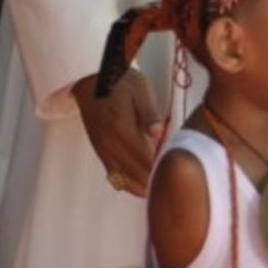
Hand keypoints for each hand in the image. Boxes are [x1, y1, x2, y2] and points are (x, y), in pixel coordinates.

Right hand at [73, 69, 162, 197]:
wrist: (91, 82)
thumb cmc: (120, 84)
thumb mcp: (140, 89)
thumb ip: (149, 113)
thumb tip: (158, 133)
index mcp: (121, 129)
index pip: (145, 159)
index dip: (161, 166)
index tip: (176, 166)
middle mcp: (109, 145)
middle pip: (136, 174)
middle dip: (155, 179)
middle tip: (173, 176)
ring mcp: (103, 151)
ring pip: (124, 181)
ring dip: (143, 185)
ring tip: (161, 181)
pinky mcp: (100, 153)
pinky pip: (114, 177)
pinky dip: (130, 183)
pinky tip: (144, 181)